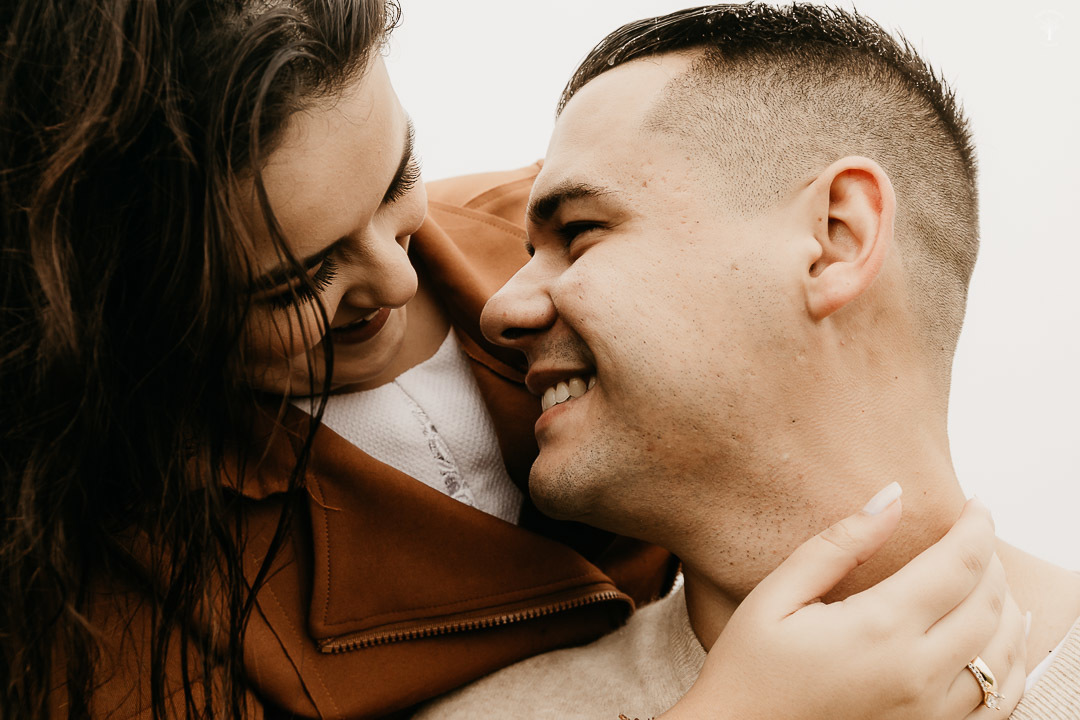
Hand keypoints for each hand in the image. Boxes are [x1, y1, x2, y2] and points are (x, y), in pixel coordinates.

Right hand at [661, 484, 1025, 719]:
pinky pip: (1000, 702)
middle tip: (973, 534)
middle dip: (991, 560)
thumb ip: (839, 545)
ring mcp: (930, 713)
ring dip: (1006, 607)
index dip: (976, 527)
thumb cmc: (748, 667)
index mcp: (879, 629)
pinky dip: (1012, 663)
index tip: (975, 504)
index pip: (959, 565)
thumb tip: (892, 497)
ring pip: (1004, 653)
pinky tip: (1002, 638)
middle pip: (989, 604)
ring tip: (987, 577)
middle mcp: (917, 673)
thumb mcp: (777, 594)